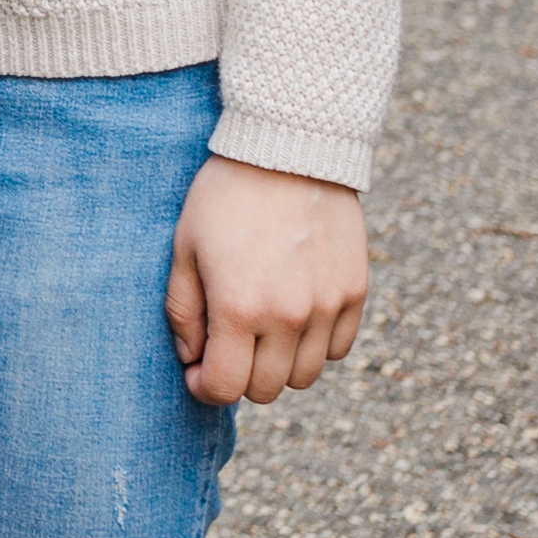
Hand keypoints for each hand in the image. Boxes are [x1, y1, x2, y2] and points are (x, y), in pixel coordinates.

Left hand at [166, 154, 369, 403]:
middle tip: (227, 348)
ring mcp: (326, 307)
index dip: (205, 388)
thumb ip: (183, 310)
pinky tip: (293, 315)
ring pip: (305, 376)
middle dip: (240, 377)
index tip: (198, 372)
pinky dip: (314, 344)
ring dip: (279, 364)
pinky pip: (336, 349)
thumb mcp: (185, 246)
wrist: (288, 148)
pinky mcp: (354, 293)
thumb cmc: (226, 195)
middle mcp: (287, 316)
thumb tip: (192, 359)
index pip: (226, 387)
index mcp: (238, 306)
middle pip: (267, 390)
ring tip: (261, 329)